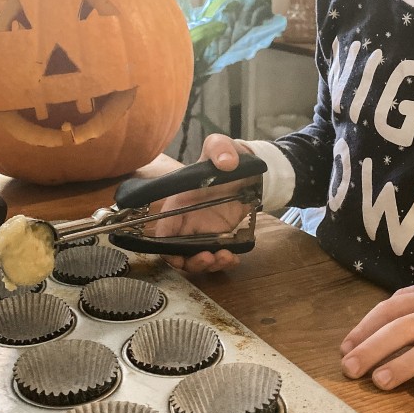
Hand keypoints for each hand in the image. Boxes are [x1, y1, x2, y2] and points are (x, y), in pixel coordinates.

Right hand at [154, 133, 254, 272]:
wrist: (250, 170)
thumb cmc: (228, 157)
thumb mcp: (222, 147)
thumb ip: (220, 148)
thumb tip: (225, 162)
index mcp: (180, 202)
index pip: (163, 230)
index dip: (166, 247)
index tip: (179, 256)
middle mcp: (188, 220)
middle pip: (177, 252)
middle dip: (189, 262)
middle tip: (208, 258)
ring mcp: (205, 231)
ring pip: (196, 258)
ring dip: (207, 265)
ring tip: (225, 258)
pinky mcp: (221, 237)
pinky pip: (216, 257)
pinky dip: (223, 263)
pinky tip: (234, 258)